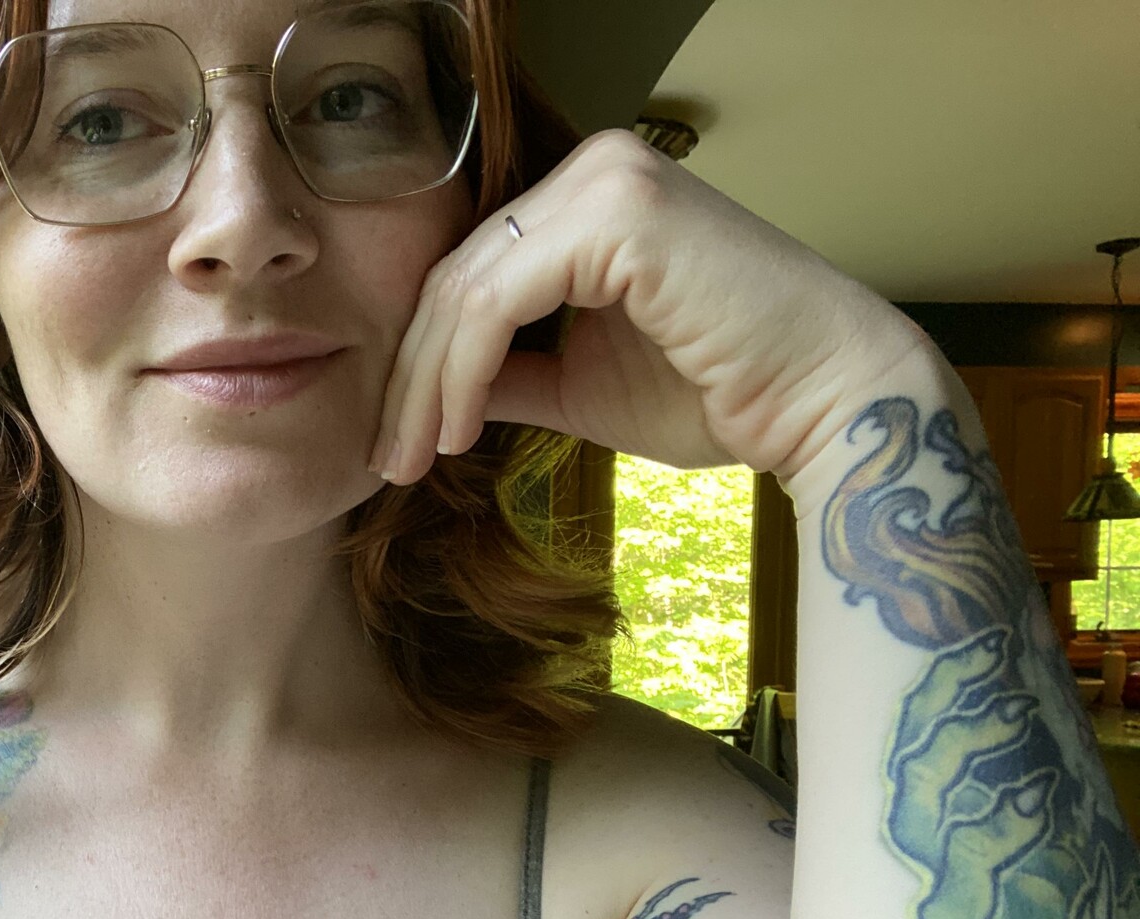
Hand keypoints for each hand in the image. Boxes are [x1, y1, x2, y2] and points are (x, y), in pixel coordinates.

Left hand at [369, 129, 934, 484]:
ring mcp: (603, 181)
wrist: (821, 404)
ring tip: (411, 458)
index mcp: (587, 199)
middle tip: (387, 460)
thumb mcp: (581, 387)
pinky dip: (461, 372)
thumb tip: (437, 394)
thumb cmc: (721, 395)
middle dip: (409, 378)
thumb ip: (509, 375)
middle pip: (455, 277)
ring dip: (425, 385)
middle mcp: (593, 168)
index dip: (421, 362)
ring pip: (464, 290)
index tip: (400, 443)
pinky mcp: (614, 213)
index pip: (470, 275)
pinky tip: (455, 431)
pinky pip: (496, 302)